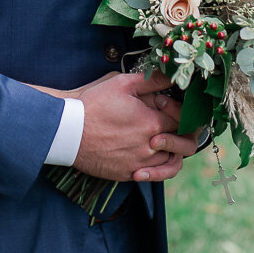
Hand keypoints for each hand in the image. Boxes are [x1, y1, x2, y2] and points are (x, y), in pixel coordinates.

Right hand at [72, 71, 187, 183]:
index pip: (184, 120)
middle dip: (184, 132)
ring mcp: (141, 163)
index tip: (164, 104)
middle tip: (172, 123)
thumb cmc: (94, 105)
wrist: (69, 132)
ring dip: (173, 150)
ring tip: (164, 140)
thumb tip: (173, 77)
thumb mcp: (122, 84)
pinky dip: (158, 167)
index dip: (179, 110)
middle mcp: (152, 147)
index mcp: (153, 123)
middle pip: (184, 144)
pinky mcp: (129, 174)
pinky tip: (149, 154)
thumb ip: (152, 81)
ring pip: (173, 162)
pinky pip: (155, 175)